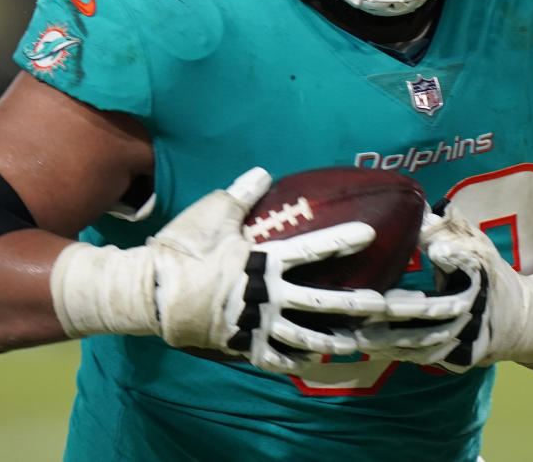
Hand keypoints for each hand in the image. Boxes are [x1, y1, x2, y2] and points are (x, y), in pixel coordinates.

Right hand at [50, 168, 387, 373]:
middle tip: (384, 302)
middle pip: (320, 302)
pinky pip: (274, 358)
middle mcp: (265, 296)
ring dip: (334, 339)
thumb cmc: (181, 248)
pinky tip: (313, 361)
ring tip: (359, 341)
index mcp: (261, 261)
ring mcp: (254, 325)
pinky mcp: (241, 345)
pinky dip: (295, 360)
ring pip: (304, 336)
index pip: (311, 250)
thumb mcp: (212, 212)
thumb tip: (264, 172)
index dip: (340, 240)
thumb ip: (242, 193)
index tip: (368, 234)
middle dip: (354, 304)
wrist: (148, 292)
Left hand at [357, 205, 532, 371]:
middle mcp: (479, 306)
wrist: (520, 321)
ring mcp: (471, 336)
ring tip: (361, 334)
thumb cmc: (490, 274)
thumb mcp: (478, 246)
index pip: (472, 262)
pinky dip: (399, 355)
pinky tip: (372, 348)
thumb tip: (421, 206)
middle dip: (410, 308)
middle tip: (377, 304)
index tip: (436, 250)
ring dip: (396, 340)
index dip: (456, 255)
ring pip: (432, 341)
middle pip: (445, 309)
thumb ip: (452, 227)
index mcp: (485, 273)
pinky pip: (427, 357)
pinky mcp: (461, 358)